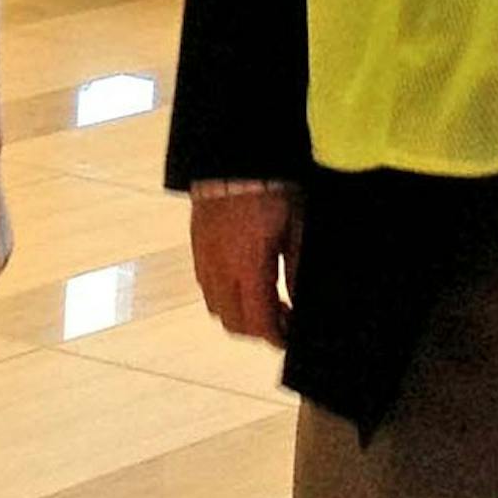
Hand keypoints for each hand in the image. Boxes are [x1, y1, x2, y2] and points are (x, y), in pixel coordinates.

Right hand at [191, 187, 301, 344]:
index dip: (276, 337)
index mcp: (247, 268)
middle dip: (259, 330)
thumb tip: (300, 302)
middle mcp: (220, 271)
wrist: (232, 160)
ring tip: (264, 300)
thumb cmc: (268, 188)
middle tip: (283, 318)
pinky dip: (225, 297)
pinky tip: (243, 281)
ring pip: (217, 310)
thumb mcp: (296, 230)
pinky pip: (207, 288)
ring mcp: (204, 261)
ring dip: (240, 315)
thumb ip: (296, 271)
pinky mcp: (198, 250)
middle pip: (234, 324)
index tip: (290, 337)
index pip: (258, 323)